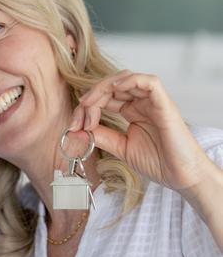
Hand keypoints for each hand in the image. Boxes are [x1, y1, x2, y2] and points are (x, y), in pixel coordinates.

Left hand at [69, 70, 211, 191]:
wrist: (182, 177)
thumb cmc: (158, 162)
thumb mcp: (121, 147)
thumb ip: (101, 136)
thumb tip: (76, 130)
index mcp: (132, 110)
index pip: (104, 98)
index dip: (86, 107)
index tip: (74, 126)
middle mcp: (142, 102)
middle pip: (111, 86)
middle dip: (90, 97)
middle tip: (79, 116)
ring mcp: (153, 102)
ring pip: (126, 79)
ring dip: (103, 88)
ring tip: (90, 103)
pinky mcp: (165, 104)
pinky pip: (149, 82)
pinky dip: (130, 81)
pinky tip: (114, 90)